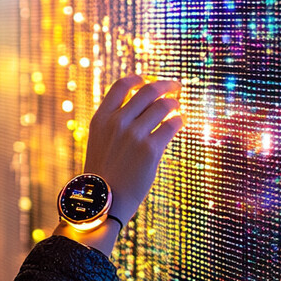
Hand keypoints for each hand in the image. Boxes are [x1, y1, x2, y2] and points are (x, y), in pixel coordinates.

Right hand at [83, 74, 184, 227]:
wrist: (104, 201)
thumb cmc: (104, 174)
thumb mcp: (100, 141)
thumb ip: (114, 123)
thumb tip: (141, 107)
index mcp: (101, 118)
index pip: (121, 85)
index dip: (138, 79)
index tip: (148, 80)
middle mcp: (117, 122)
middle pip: (147, 90)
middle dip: (166, 85)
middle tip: (176, 86)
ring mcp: (134, 135)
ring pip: (163, 105)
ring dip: (174, 103)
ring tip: (178, 108)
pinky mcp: (150, 150)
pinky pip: (171, 125)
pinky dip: (179, 120)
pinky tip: (181, 122)